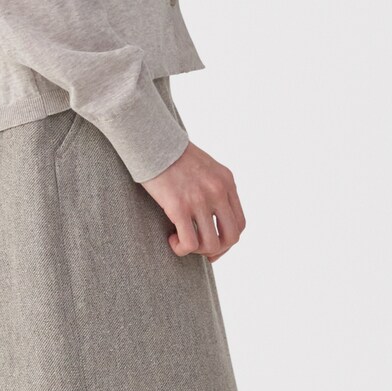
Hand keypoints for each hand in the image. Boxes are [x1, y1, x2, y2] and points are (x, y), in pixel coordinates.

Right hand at [139, 140, 244, 261]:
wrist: (152, 139)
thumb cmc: (173, 154)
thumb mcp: (206, 166)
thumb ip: (214, 186)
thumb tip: (213, 213)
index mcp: (226, 181)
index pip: (239, 223)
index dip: (227, 240)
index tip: (213, 243)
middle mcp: (217, 191)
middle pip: (231, 237)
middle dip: (217, 250)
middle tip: (200, 250)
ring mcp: (199, 199)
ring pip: (211, 244)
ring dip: (197, 251)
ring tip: (181, 241)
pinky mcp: (179, 206)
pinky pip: (189, 243)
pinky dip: (181, 248)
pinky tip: (171, 239)